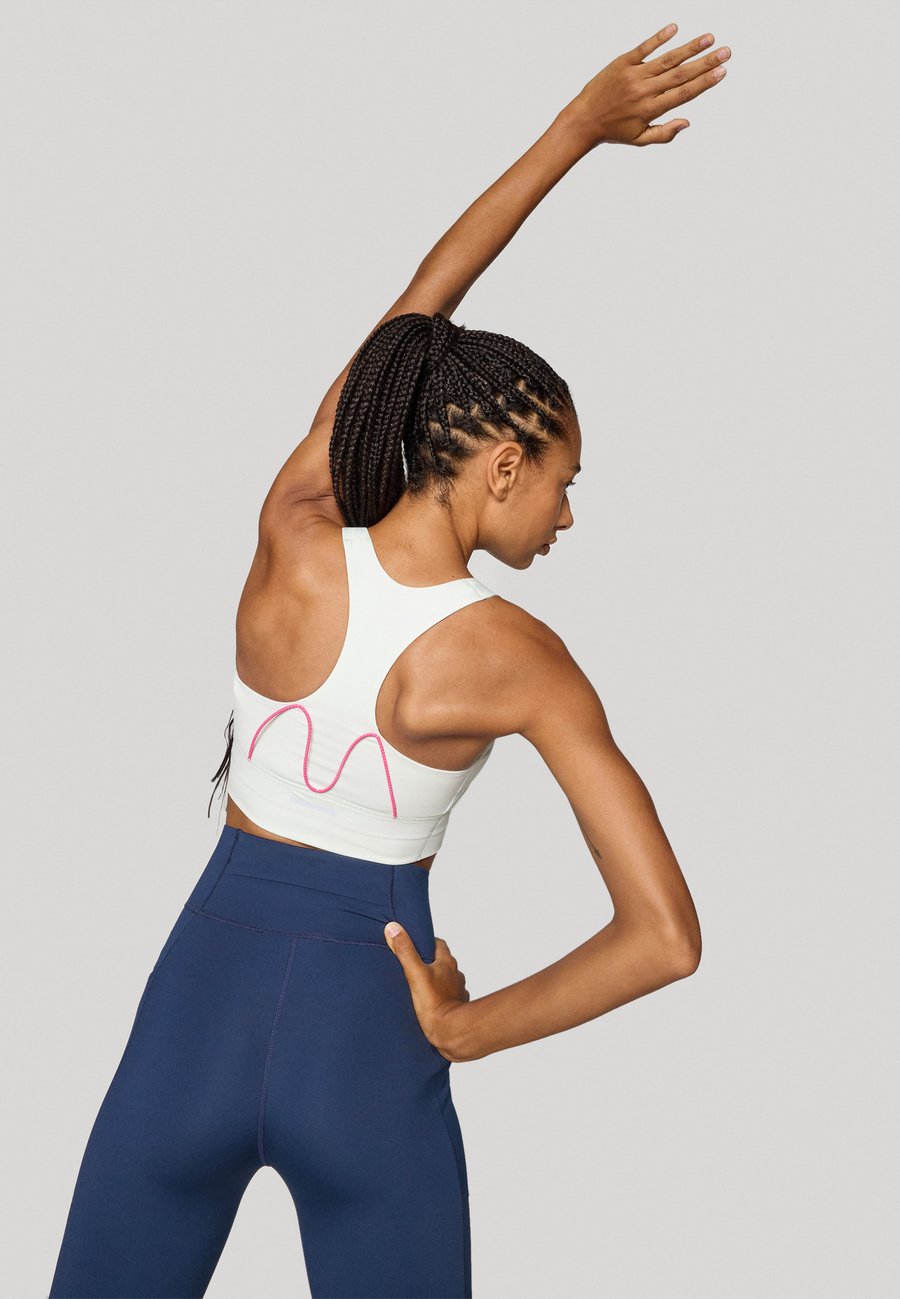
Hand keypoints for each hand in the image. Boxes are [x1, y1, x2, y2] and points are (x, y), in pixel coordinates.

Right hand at [384, 923, 471, 1062]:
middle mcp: (455, 975)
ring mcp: (458, 991)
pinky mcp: (457, 1007)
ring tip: (419, 986)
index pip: (438, 944)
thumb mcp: (415, 973)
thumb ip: (404, 951)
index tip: (414, 945)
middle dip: (429, 962)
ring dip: (435, 981)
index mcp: (447, 962)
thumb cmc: (434, 1004)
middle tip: (412, 966)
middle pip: (442, 962)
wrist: (451, 1033)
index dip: (426, 943)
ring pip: (446, 980)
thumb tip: (393, 928)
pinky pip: (448, 998)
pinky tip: (429, 1004)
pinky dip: (440, 997)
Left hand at [564, 21, 731, 147]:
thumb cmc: (613, 131)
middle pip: (680, 74)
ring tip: (709, 38)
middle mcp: (644, 91)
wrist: (583, 120)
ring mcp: (633, 75)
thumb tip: (687, 123)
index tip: (722, 72)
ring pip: (666, 59)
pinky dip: (658, 38)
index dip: (704, 83)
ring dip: (689, 48)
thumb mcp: (639, 140)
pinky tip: (674, 28)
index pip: (683, 93)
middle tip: (726, 52)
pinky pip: (643, 48)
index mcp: (650, 110)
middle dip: (705, 63)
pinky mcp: (622, 63)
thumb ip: (665, 133)